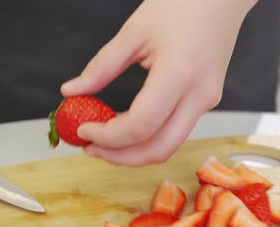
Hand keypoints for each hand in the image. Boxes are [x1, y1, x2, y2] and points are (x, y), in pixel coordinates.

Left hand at [61, 0, 256, 165]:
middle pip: (159, 149)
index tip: (82, 130)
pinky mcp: (206, 102)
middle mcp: (199, 96)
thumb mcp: (134, 31)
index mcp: (180, 74)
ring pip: (169, 146)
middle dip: (121, 157)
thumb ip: (102, 66)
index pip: (140, 125)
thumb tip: (72, 91)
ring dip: (135, 152)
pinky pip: (176, 131)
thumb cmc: (182, 4)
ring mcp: (207, 102)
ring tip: (104, 142)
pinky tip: (126, 128)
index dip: (108, 137)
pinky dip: (148, 138)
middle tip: (90, 149)